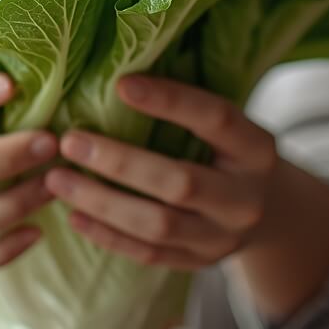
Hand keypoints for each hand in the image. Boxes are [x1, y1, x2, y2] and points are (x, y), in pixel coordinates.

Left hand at [44, 75, 279, 270]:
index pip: (216, 119)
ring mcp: (223, 238)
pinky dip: (106, 235)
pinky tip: (73, 215)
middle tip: (70, 141)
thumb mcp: (228, 127)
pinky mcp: (198, 263)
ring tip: (57, 179)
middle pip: (180, 183)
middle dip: (119, 162)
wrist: (271, 214)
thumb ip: (188, 105)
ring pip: (157, 226)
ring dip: (101, 202)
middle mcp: (245, 198)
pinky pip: (147, 254)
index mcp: (257, 149)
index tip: (120, 83)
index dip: (170, 101)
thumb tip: (118, 65)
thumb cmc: (230, 152)